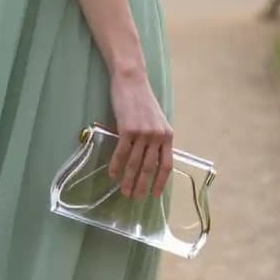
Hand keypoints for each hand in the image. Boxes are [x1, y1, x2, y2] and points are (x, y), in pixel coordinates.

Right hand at [108, 69, 172, 199]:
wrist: (132, 81)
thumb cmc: (142, 101)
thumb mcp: (156, 121)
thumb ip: (155, 139)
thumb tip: (149, 160)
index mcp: (167, 135)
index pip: (166, 165)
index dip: (160, 182)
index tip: (155, 195)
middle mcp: (157, 136)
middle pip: (150, 168)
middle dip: (142, 186)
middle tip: (136, 198)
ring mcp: (143, 133)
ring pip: (135, 163)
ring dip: (128, 180)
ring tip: (124, 192)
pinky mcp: (127, 129)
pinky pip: (121, 153)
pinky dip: (116, 165)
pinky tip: (112, 174)